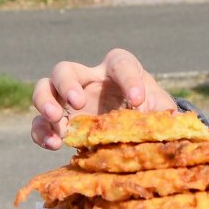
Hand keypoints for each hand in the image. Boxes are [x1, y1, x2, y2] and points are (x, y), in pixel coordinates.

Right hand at [30, 48, 176, 149]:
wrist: (136, 129)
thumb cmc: (150, 112)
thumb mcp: (161, 112)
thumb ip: (164, 115)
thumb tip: (169, 125)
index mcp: (118, 70)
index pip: (120, 64)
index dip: (129, 79)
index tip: (138, 100)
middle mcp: (89, 79)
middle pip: (66, 69)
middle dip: (68, 84)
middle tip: (78, 103)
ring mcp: (69, 100)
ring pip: (44, 88)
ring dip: (46, 102)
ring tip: (57, 120)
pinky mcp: (59, 122)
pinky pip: (39, 122)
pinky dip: (41, 131)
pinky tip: (53, 144)